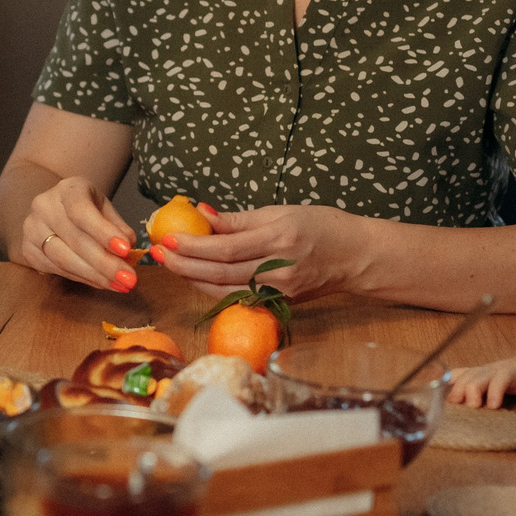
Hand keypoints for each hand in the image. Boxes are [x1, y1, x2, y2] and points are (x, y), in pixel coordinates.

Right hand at [15, 175, 136, 291]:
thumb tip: (129, 247)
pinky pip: (57, 270)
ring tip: (118, 285)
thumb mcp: (104, 209)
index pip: (82, 211)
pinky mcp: (27, 251)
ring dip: (94, 276)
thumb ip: (117, 226)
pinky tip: (100, 282)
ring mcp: (31, 229)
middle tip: (128, 279)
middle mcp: (43, 206)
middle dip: (105, 263)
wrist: (54, 210)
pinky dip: (82, 279)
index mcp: (67, 189)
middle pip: (75, 239)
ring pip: (64, 259)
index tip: (125, 250)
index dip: (103, 232)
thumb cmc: (85, 209)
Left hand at [151, 204, 367, 299]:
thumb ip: (239, 219)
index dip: (191, 246)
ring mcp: (279, 291)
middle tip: (157, 254)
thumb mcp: (282, 211)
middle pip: (219, 272)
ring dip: (192, 277)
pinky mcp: (280, 303)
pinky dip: (213, 287)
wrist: (357, 257)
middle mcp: (278, 269)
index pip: (224, 248)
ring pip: (224, 289)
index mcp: (279, 239)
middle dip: (182, 264)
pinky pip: (238, 296)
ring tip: (169, 263)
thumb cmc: (323, 227)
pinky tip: (195, 276)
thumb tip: (201, 214)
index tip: (166, 238)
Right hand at [445, 336, 515, 420]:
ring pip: (466, 374)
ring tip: (449, 402)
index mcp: (513, 372)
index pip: (502, 378)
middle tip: (468, 406)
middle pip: (478, 375)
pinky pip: (459, 374)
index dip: (496, 389)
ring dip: (456, 387)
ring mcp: (484, 370)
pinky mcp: (476, 373)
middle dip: (471, 389)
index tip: (493, 405)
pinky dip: (447, 380)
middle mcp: (495, 369)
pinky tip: (435, 390)